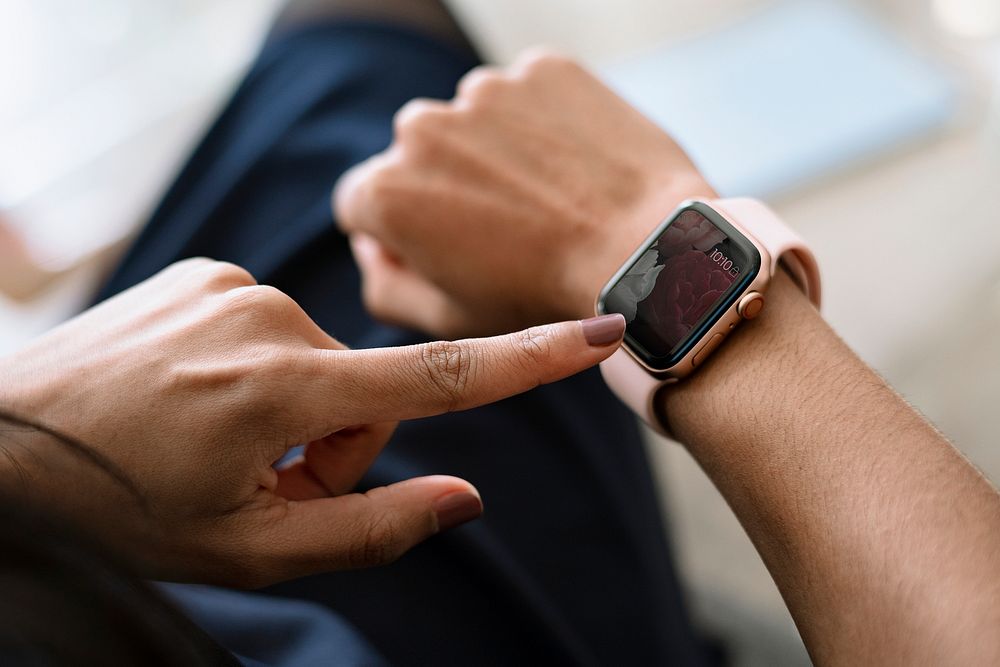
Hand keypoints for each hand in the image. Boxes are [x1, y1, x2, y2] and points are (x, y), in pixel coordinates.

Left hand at [0, 258, 624, 586]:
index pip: (440, 378)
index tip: (598, 330)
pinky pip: (274, 329)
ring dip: (293, 411)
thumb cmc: (119, 510)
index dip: (529, 360)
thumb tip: (467, 498)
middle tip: (260, 480)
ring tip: (220, 441)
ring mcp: (233, 286)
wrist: (1, 441)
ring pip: (320, 364)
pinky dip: (258, 373)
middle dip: (334, 447)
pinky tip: (198, 398)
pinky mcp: (208, 274)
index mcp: (284, 390)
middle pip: (367, 396)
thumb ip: (368, 529)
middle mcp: (267, 318)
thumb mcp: (245, 551)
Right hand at [335, 49, 714, 336]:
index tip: (448, 246)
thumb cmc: (543, 298)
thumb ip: (385, 286)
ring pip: (475, 120)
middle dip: (447, 183)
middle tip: (506, 224)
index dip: (402, 231)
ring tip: (547, 198)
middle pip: (418, 154)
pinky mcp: (543, 69)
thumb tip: (372, 247)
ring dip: (496, 150)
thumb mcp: (448, 322)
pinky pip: (529, 96)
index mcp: (388, 192)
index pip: (362, 203)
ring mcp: (486, 90)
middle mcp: (423, 128)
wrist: (646, 257)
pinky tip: (574, 168)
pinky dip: (544, 124)